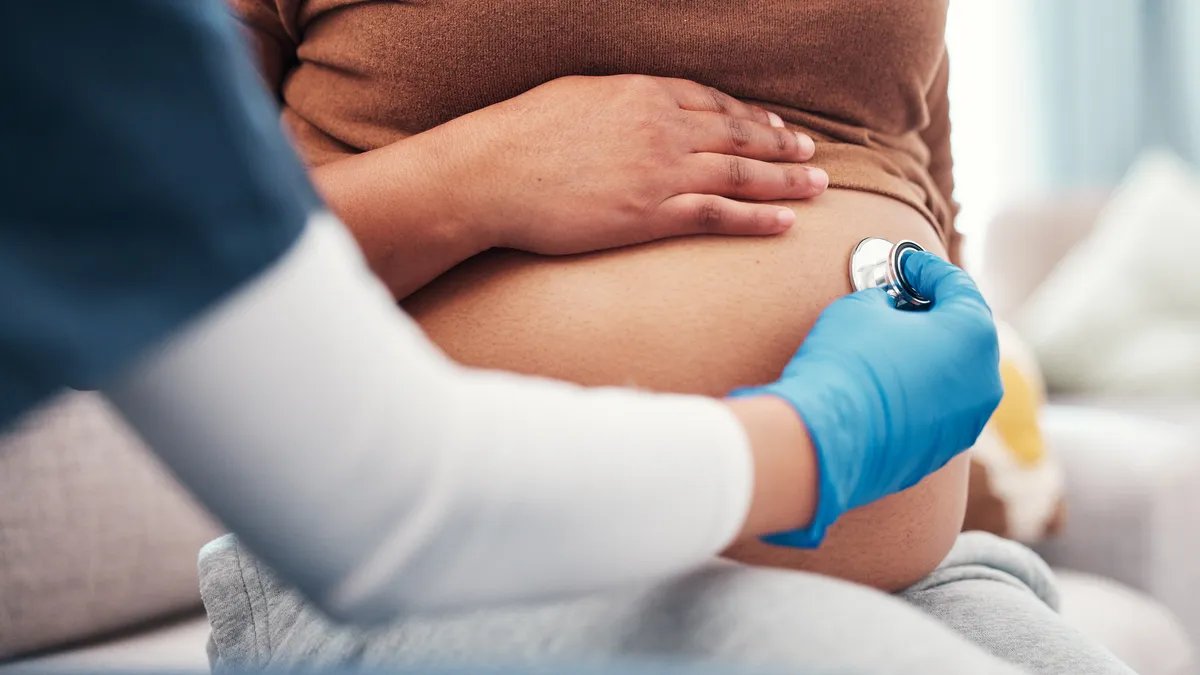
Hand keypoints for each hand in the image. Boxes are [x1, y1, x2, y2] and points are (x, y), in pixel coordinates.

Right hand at [429, 75, 827, 254]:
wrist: (492, 173)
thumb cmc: (520, 135)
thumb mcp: (575, 96)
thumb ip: (618, 101)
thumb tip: (635, 107)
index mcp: (642, 93)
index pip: (712, 103)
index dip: (749, 117)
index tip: (773, 125)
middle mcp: (662, 128)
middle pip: (737, 136)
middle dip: (780, 145)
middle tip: (811, 154)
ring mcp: (660, 172)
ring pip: (740, 174)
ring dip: (784, 181)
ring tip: (817, 187)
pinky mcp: (651, 215)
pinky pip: (717, 215)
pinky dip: (756, 218)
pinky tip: (784, 222)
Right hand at [729, 252, 1002, 546]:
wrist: (824, 441)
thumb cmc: (845, 364)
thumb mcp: (861, 307)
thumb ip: (887, 299)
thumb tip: (889, 308)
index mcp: (973, 334)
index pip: (956, 285)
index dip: (925, 268)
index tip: (904, 263)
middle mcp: (985, 379)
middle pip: (964, 331)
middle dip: (933, 311)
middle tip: (901, 298)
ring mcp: (968, 420)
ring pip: (954, 373)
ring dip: (928, 353)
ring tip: (890, 341)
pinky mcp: (943, 449)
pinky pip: (937, 406)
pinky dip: (919, 389)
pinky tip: (885, 381)